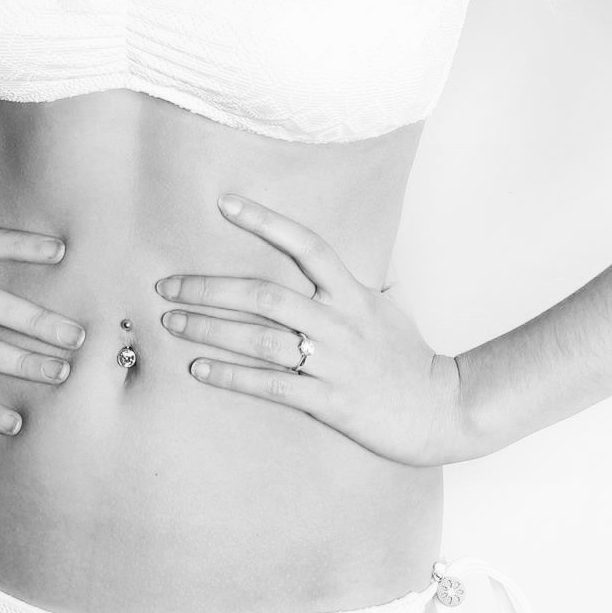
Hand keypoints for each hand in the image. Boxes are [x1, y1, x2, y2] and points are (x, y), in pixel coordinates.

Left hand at [155, 194, 462, 466]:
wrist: (445, 409)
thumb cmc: (411, 357)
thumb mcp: (388, 308)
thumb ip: (360, 284)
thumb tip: (341, 263)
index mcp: (352, 292)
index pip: (306, 243)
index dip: (266, 220)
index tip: (225, 202)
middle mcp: (338, 320)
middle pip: (265, 294)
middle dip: (210, 288)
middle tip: (166, 285)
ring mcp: (332, 361)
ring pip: (260, 338)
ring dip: (209, 330)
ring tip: (171, 323)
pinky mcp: (329, 401)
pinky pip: (271, 385)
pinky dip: (232, 376)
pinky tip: (199, 370)